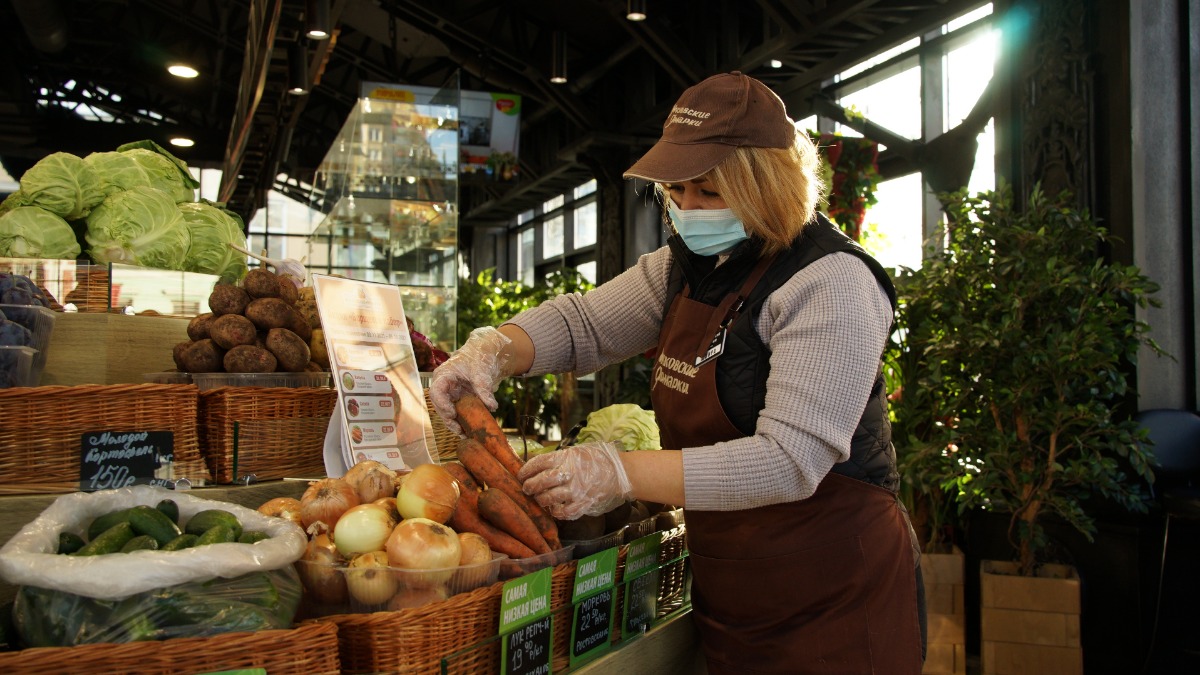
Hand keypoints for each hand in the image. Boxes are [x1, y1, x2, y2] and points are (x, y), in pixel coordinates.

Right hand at [429, 327, 511, 434]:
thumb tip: (492, 406)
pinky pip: (456, 413)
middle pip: (439, 406)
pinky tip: (468, 432)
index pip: (436, 392)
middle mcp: (443, 386)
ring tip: (464, 435)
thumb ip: (484, 389)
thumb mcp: (481, 372)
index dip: (442, 404)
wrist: (484, 356)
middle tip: (460, 430)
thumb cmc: (479, 358)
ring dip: (454, 424)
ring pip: (446, 412)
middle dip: (448, 419)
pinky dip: (461, 422)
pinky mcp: (457, 400)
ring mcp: (449, 394)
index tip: (453, 413)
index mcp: (443, 375)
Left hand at [517, 442, 633, 519]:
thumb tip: (534, 466)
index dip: (526, 470)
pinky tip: (555, 509)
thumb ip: (557, 459)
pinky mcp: (583, 504)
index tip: (521, 475)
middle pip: (540, 482)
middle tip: (527, 489)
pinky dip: (556, 512)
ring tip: (540, 499)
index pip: (538, 463)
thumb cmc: (596, 460)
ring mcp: (576, 490)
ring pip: (548, 499)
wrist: (619, 473)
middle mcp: (569, 473)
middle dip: (529, 487)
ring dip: (540, 500)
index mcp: (566, 457)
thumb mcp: (575, 452)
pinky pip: (563, 512)